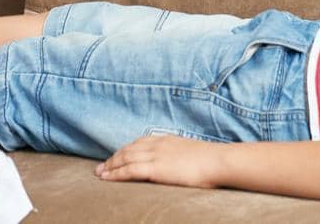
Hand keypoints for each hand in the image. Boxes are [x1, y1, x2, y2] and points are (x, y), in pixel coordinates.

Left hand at [96, 134, 224, 188]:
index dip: (125, 150)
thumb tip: (181, 164)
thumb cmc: (212, 161)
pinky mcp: (156, 168)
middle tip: (101, 167)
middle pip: (129, 149)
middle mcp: (159, 144)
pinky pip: (130, 170)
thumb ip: (181, 156)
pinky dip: (116, 174)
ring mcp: (156, 155)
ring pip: (125, 158)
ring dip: (110, 166)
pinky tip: (107, 178)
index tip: (116, 157)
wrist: (219, 161)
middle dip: (113, 158)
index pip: (140, 143)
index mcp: (167, 140)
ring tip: (100, 174)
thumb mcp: (192, 153)